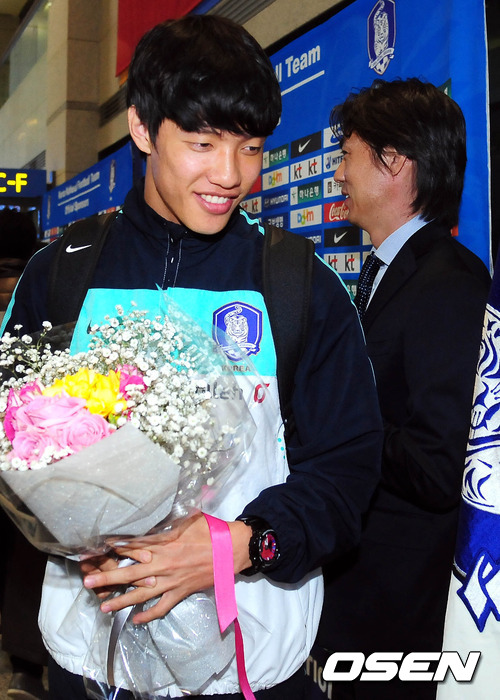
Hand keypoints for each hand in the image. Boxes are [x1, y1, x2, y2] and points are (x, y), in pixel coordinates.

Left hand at [82, 512, 251, 623]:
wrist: (232, 550)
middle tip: (87, 583)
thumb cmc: (211, 531)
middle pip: (130, 573)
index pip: (134, 547)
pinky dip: (148, 615)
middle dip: (107, 578)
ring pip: (141, 594)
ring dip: (121, 601)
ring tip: (103, 607)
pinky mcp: (180, 593)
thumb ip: (170, 518)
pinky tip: (135, 620)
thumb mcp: (189, 517)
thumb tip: (156, 508)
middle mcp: (163, 564)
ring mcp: (171, 581)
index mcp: (164, 544)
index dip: (114, 548)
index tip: (96, 549)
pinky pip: (161, 607)